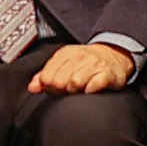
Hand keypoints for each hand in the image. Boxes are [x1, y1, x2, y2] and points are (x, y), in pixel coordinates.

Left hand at [27, 37, 142, 95]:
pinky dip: (89, 91)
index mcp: (65, 54)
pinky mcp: (107, 74)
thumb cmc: (85, 62)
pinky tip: (89, 90)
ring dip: (74, 91)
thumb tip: (32, 87)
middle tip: (66, 90)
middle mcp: (79, 57)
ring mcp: (94, 65)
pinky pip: (94, 86)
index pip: (47, 76)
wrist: (114, 55)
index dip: (48, 86)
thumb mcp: (64, 63)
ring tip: (78, 90)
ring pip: (75, 83)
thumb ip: (45, 75)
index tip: (53, 88)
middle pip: (59, 81)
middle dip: (60, 90)